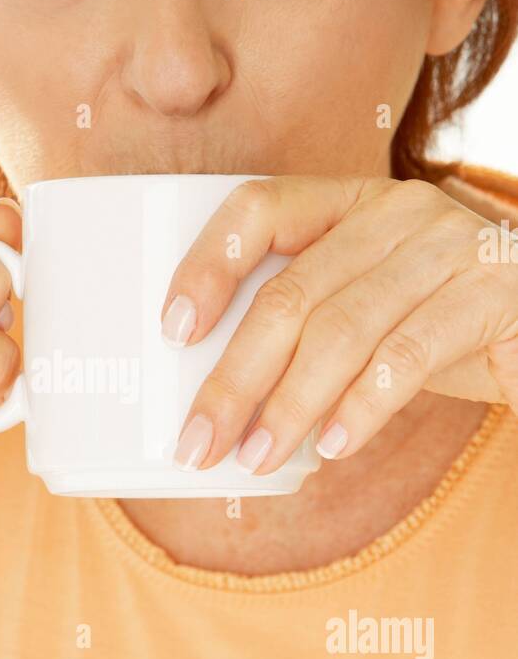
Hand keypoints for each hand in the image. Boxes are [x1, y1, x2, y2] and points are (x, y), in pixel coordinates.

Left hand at [159, 176, 517, 473]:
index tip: (173, 330)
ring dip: (289, 406)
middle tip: (199, 441)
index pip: (260, 207)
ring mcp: (449, 245)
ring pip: (342, 330)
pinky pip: (407, 356)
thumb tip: (220, 401)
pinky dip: (361, 407)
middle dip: (234, 377)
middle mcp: (397, 210)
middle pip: (290, 294)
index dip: (208, 264)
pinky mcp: (492, 291)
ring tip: (255, 457)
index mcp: (352, 201)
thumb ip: (308, 328)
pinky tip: (331, 446)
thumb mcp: (369, 311)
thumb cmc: (444, 326)